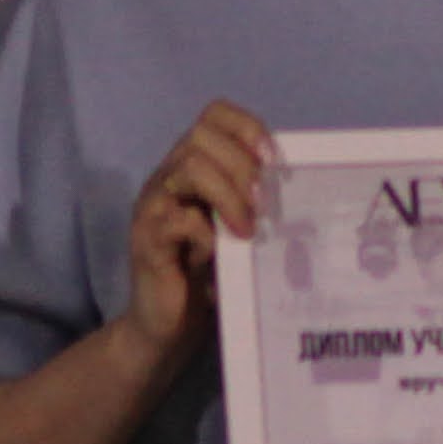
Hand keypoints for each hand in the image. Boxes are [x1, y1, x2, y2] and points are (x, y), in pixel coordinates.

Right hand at [118, 99, 273, 357]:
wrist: (169, 327)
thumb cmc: (208, 276)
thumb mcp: (236, 229)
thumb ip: (252, 202)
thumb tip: (296, 183)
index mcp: (190, 166)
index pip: (213, 115)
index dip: (245, 127)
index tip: (273, 159)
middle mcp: (166, 177)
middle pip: (200, 135)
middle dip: (241, 164)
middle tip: (263, 204)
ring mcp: (152, 205)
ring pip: (189, 168)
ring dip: (228, 196)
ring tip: (247, 230)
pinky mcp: (146, 238)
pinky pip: (178, 218)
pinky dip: (206, 234)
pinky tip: (217, 255)